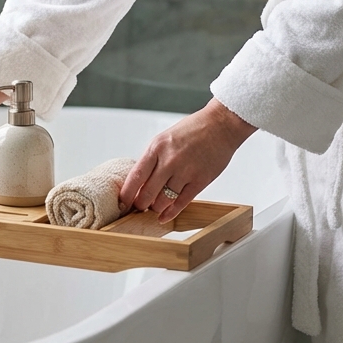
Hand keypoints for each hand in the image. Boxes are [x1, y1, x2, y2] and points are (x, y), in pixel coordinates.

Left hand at [118, 98, 255, 222]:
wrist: (219, 126)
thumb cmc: (191, 130)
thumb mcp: (164, 139)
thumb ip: (152, 159)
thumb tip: (140, 181)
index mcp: (156, 147)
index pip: (136, 176)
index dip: (127, 193)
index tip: (122, 202)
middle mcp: (169, 160)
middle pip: (148, 192)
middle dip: (140, 204)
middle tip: (137, 208)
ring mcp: (185, 171)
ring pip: (164, 200)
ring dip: (156, 208)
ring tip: (153, 209)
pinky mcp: (200, 181)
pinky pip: (182, 202)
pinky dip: (171, 212)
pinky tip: (164, 216)